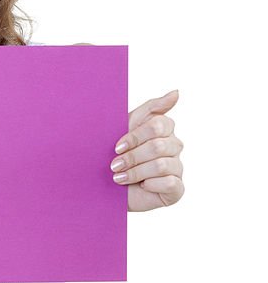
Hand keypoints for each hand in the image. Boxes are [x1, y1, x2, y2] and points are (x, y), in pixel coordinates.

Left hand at [110, 90, 183, 211]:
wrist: (106, 187)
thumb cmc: (116, 155)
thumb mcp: (126, 127)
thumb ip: (152, 108)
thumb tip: (177, 92)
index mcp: (164, 129)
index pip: (158, 125)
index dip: (135, 137)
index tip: (116, 147)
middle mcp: (174, 147)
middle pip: (158, 146)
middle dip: (132, 157)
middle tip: (115, 165)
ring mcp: (177, 168)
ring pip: (162, 165)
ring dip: (136, 172)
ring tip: (120, 177)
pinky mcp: (177, 189)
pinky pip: (171, 183)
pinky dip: (150, 184)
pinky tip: (141, 186)